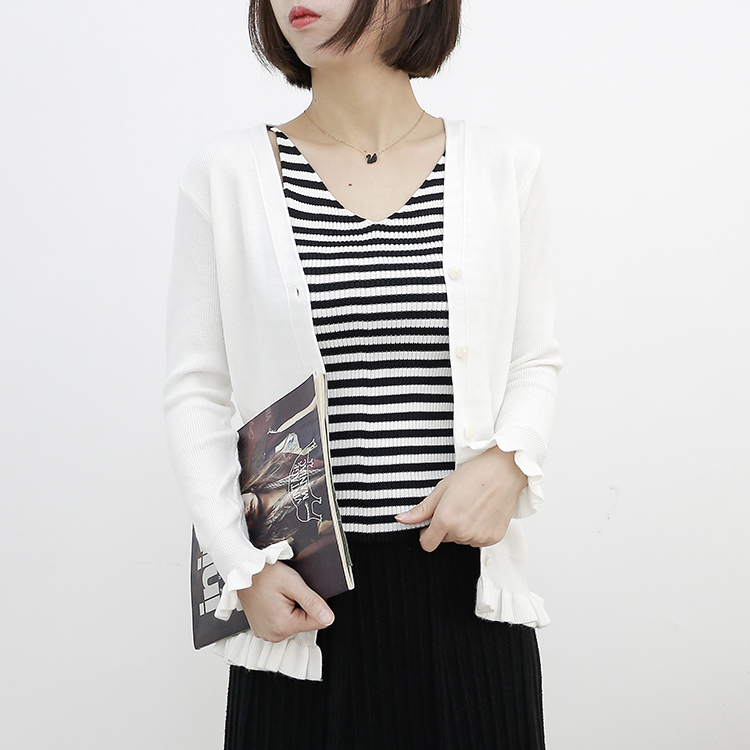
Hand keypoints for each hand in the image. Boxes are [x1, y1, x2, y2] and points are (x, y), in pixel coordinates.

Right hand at [236, 561, 334, 642]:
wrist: (243, 570)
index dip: (314, 605)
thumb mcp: (293, 583)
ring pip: (293, 623)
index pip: (317, 622)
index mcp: (283, 626)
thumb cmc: (264, 573)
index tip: (301, 594)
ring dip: (291, 610)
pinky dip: (281, 612)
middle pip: (304, 623)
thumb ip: (313, 602)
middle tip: (287, 593)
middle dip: (301, 607)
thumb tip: (328, 618)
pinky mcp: (262, 630)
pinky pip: (281, 623)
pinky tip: (273, 601)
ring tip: (279, 596)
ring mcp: (266, 633)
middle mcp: (273, 634)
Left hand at [395, 447, 526, 552]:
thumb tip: (402, 520)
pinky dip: (477, 530)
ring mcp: (479, 537)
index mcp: (446, 520)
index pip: (427, 544)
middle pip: (445, 540)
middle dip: (446, 526)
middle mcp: (462, 532)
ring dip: (462, 528)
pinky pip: (477, 541)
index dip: (426, 533)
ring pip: (462, 540)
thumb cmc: (475, 475)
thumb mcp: (442, 488)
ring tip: (471, 506)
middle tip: (457, 505)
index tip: (431, 524)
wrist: (504, 471)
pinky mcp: (493, 538)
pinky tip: (482, 512)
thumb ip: (422, 509)